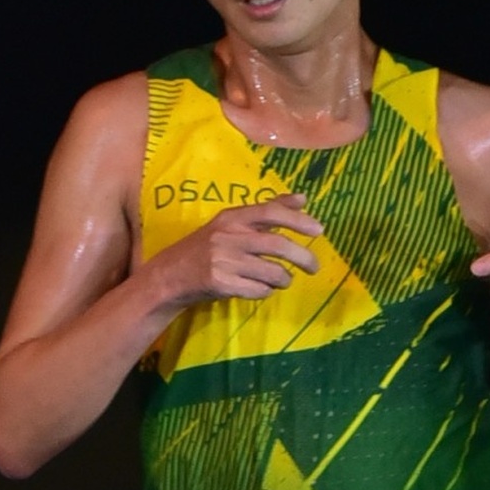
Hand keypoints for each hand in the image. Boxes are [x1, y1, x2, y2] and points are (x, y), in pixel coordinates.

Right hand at [155, 196, 327, 307]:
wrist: (169, 275)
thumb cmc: (205, 247)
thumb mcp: (231, 223)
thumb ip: (267, 210)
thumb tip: (303, 198)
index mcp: (232, 217)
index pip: (270, 212)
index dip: (298, 220)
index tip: (319, 230)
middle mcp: (228, 235)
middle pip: (278, 245)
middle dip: (303, 257)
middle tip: (314, 267)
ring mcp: (224, 260)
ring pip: (272, 271)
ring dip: (283, 278)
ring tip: (281, 280)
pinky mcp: (221, 283)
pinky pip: (259, 290)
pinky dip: (266, 291)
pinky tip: (260, 288)